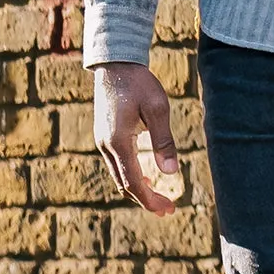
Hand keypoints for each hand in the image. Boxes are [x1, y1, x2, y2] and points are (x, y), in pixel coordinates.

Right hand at [93, 62, 181, 213]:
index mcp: (117, 142)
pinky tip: (147, 176)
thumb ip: (163, 141)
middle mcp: (105, 145)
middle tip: (168, 209)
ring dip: (138, 189)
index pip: (133, 183)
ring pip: (119, 176)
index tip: (167, 209)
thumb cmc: (139, 83)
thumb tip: (171, 172)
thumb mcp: (158, 108)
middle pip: (124, 184)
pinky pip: (116, 165)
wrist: (115, 63)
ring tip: (159, 198)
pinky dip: (131, 176)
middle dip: (146, 200)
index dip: (150, 200)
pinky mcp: (104, 136)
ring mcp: (102, 141)